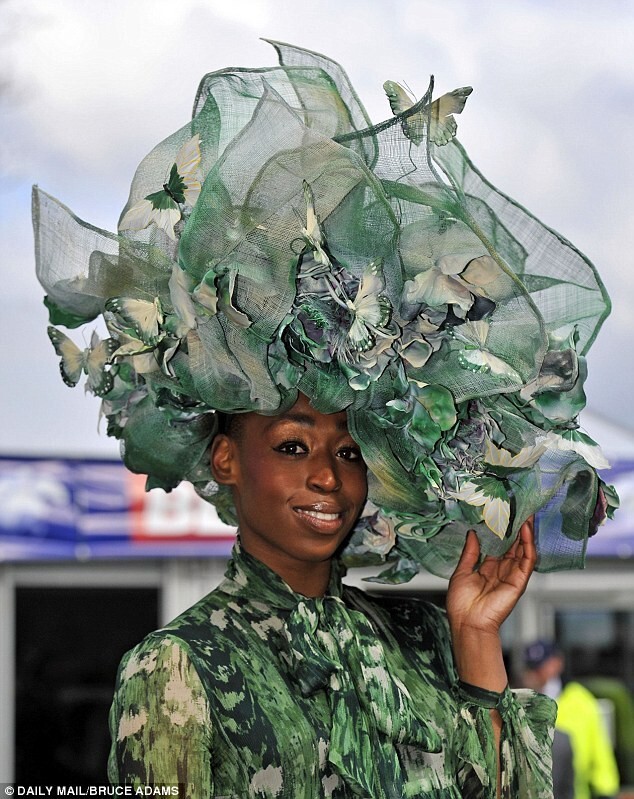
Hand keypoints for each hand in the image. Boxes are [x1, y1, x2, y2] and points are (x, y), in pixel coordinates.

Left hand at [446, 517, 535, 637]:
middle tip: (519, 509)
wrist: (468, 622)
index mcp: (488, 568)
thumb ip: (470, 552)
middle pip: (513, 545)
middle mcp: (502, 570)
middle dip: (516, 528)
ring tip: (527, 514)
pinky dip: (529, 545)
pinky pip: (527, 560)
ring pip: (522, 549)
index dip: (501, 531)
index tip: (502, 515)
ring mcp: (512, 575)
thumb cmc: (462, 603)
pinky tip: (526, 530)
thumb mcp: (462, 571)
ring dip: (526, 533)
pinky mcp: (519, 581)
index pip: (498, 545)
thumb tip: (472, 533)